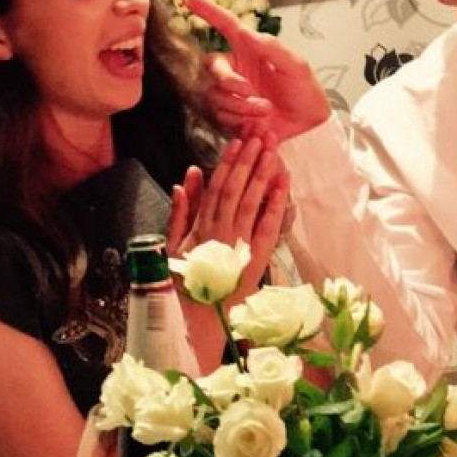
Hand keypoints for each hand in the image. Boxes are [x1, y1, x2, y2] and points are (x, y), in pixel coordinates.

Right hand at [167, 135, 289, 296]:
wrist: (201, 321)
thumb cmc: (185, 284)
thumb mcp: (173, 247)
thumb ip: (180, 212)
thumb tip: (185, 177)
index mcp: (200, 227)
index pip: (216, 187)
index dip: (227, 163)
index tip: (237, 142)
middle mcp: (220, 231)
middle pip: (236, 188)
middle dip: (248, 160)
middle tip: (259, 136)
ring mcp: (240, 243)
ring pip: (251, 201)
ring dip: (262, 174)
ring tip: (272, 150)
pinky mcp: (257, 256)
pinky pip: (268, 225)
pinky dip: (276, 202)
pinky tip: (283, 182)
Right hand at [184, 0, 329, 141]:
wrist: (309, 127)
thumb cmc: (305, 91)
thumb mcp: (296, 65)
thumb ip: (272, 47)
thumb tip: (246, 31)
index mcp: (250, 49)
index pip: (225, 24)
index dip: (206, 10)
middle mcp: (237, 68)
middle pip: (212, 66)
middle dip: (228, 81)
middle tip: (250, 91)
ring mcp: (233, 92)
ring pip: (215, 94)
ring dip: (239, 105)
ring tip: (264, 110)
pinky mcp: (232, 115)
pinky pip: (220, 114)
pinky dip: (238, 119)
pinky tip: (258, 123)